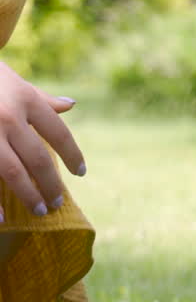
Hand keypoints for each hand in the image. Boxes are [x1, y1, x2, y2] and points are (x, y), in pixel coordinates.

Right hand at [0, 59, 84, 220]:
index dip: (72, 155)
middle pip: (38, 158)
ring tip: (40, 210)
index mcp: (25, 100)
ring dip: (29, 195)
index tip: (81, 172)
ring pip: (13, 172)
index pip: (58, 133)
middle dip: (51, 183)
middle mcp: (9, 117)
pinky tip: (2, 219)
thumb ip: (42, 99)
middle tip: (58, 202)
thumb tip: (71, 105)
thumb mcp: (14, 82)